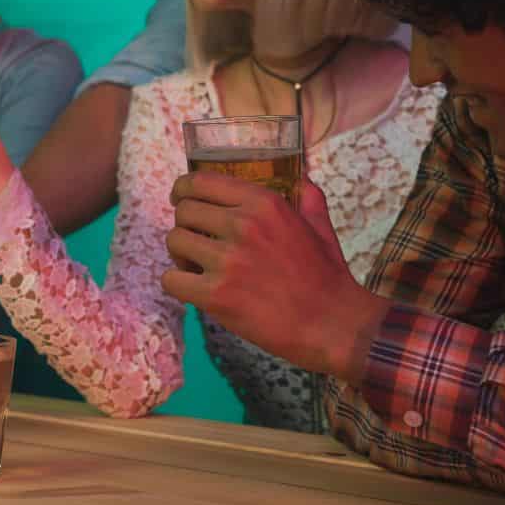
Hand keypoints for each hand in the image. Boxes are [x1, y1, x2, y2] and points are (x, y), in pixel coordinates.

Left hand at [162, 174, 384, 378]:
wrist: (333, 325)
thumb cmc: (328, 277)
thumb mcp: (320, 227)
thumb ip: (307, 199)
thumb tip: (301, 180)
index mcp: (264, 204)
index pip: (202, 181)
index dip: (184, 189)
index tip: (181, 199)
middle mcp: (242, 225)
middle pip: (184, 210)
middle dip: (185, 224)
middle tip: (194, 241)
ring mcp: (227, 261)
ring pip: (174, 241)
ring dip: (180, 254)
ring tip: (195, 266)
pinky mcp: (217, 296)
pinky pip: (171, 280)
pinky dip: (177, 284)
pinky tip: (193, 289)